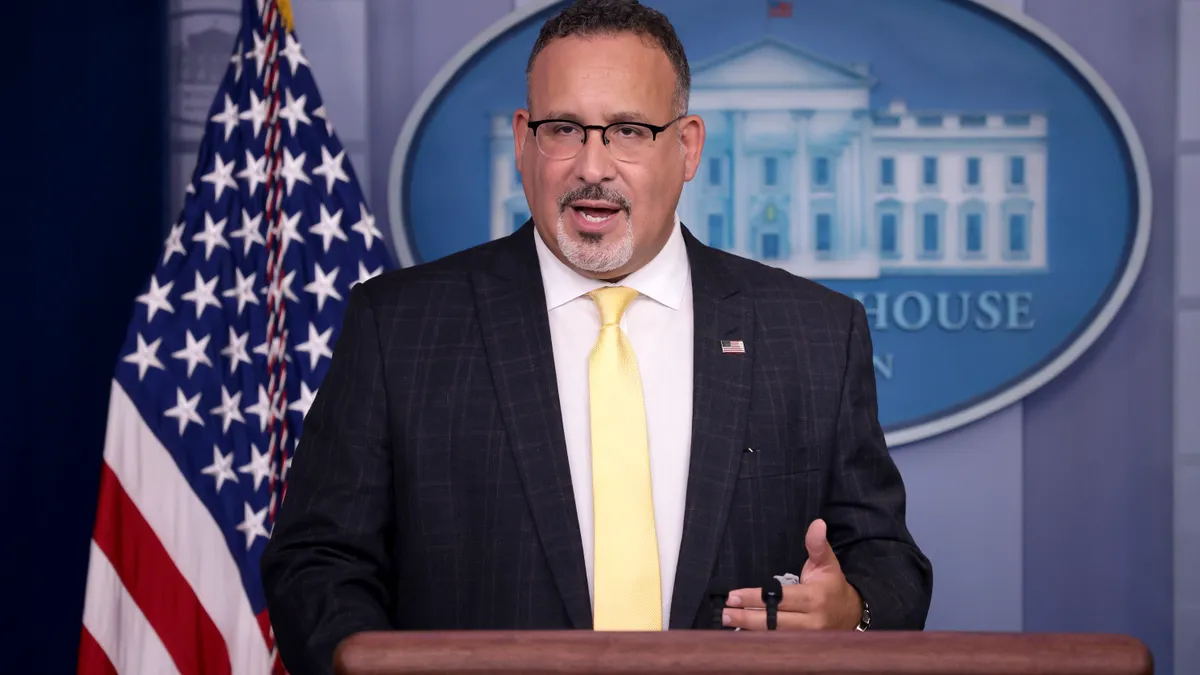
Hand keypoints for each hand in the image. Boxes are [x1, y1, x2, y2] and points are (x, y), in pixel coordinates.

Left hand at [722, 519, 862, 629]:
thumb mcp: (827, 563)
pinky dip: (760, 638)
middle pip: (774, 621)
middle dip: (747, 617)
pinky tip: (742, 633)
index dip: (755, 598)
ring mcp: (808, 637)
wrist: (851, 613)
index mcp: (814, 598)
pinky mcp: (804, 646)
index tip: (733, 596)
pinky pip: (779, 643)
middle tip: (724, 612)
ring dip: (749, 629)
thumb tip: (818, 523)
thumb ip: (817, 545)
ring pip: (774, 635)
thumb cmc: (831, 585)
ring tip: (728, 621)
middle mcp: (812, 621)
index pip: (779, 598)